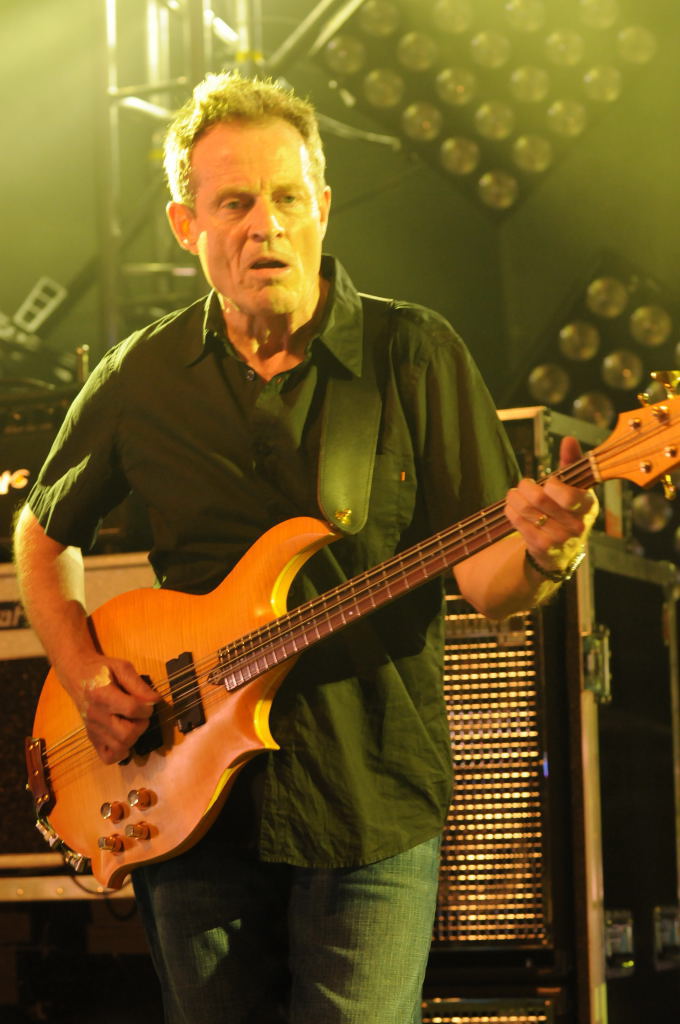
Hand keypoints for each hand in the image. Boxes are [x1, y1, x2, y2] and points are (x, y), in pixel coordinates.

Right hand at [62, 654, 159, 764]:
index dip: (147, 708)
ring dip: (134, 738)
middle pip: (126, 734)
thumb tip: (154, 701)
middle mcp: (96, 715)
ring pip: (119, 747)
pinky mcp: (92, 737)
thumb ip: (139, 684)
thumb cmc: (101, 670)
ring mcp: (93, 729)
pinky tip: (125, 739)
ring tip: (133, 724)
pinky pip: (107, 757)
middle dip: (142, 725)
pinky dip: (120, 753)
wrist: (77, 675)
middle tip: (141, 715)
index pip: (131, 709)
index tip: (149, 703)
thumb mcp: (122, 667)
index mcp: (102, 694)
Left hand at [504, 436, 597, 577]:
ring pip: (525, 510)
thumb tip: (568, 440)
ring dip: (514, 497)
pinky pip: (518, 522)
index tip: (548, 482)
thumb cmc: (567, 509)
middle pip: (539, 499)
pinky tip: (513, 507)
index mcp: (588, 506)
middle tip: (523, 484)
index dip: (552, 485)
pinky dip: (511, 510)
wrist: (563, 550)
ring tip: (514, 493)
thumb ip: (572, 461)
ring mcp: (559, 538)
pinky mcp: (541, 546)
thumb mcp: (574, 486)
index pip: (569, 496)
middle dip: (525, 486)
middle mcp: (576, 525)